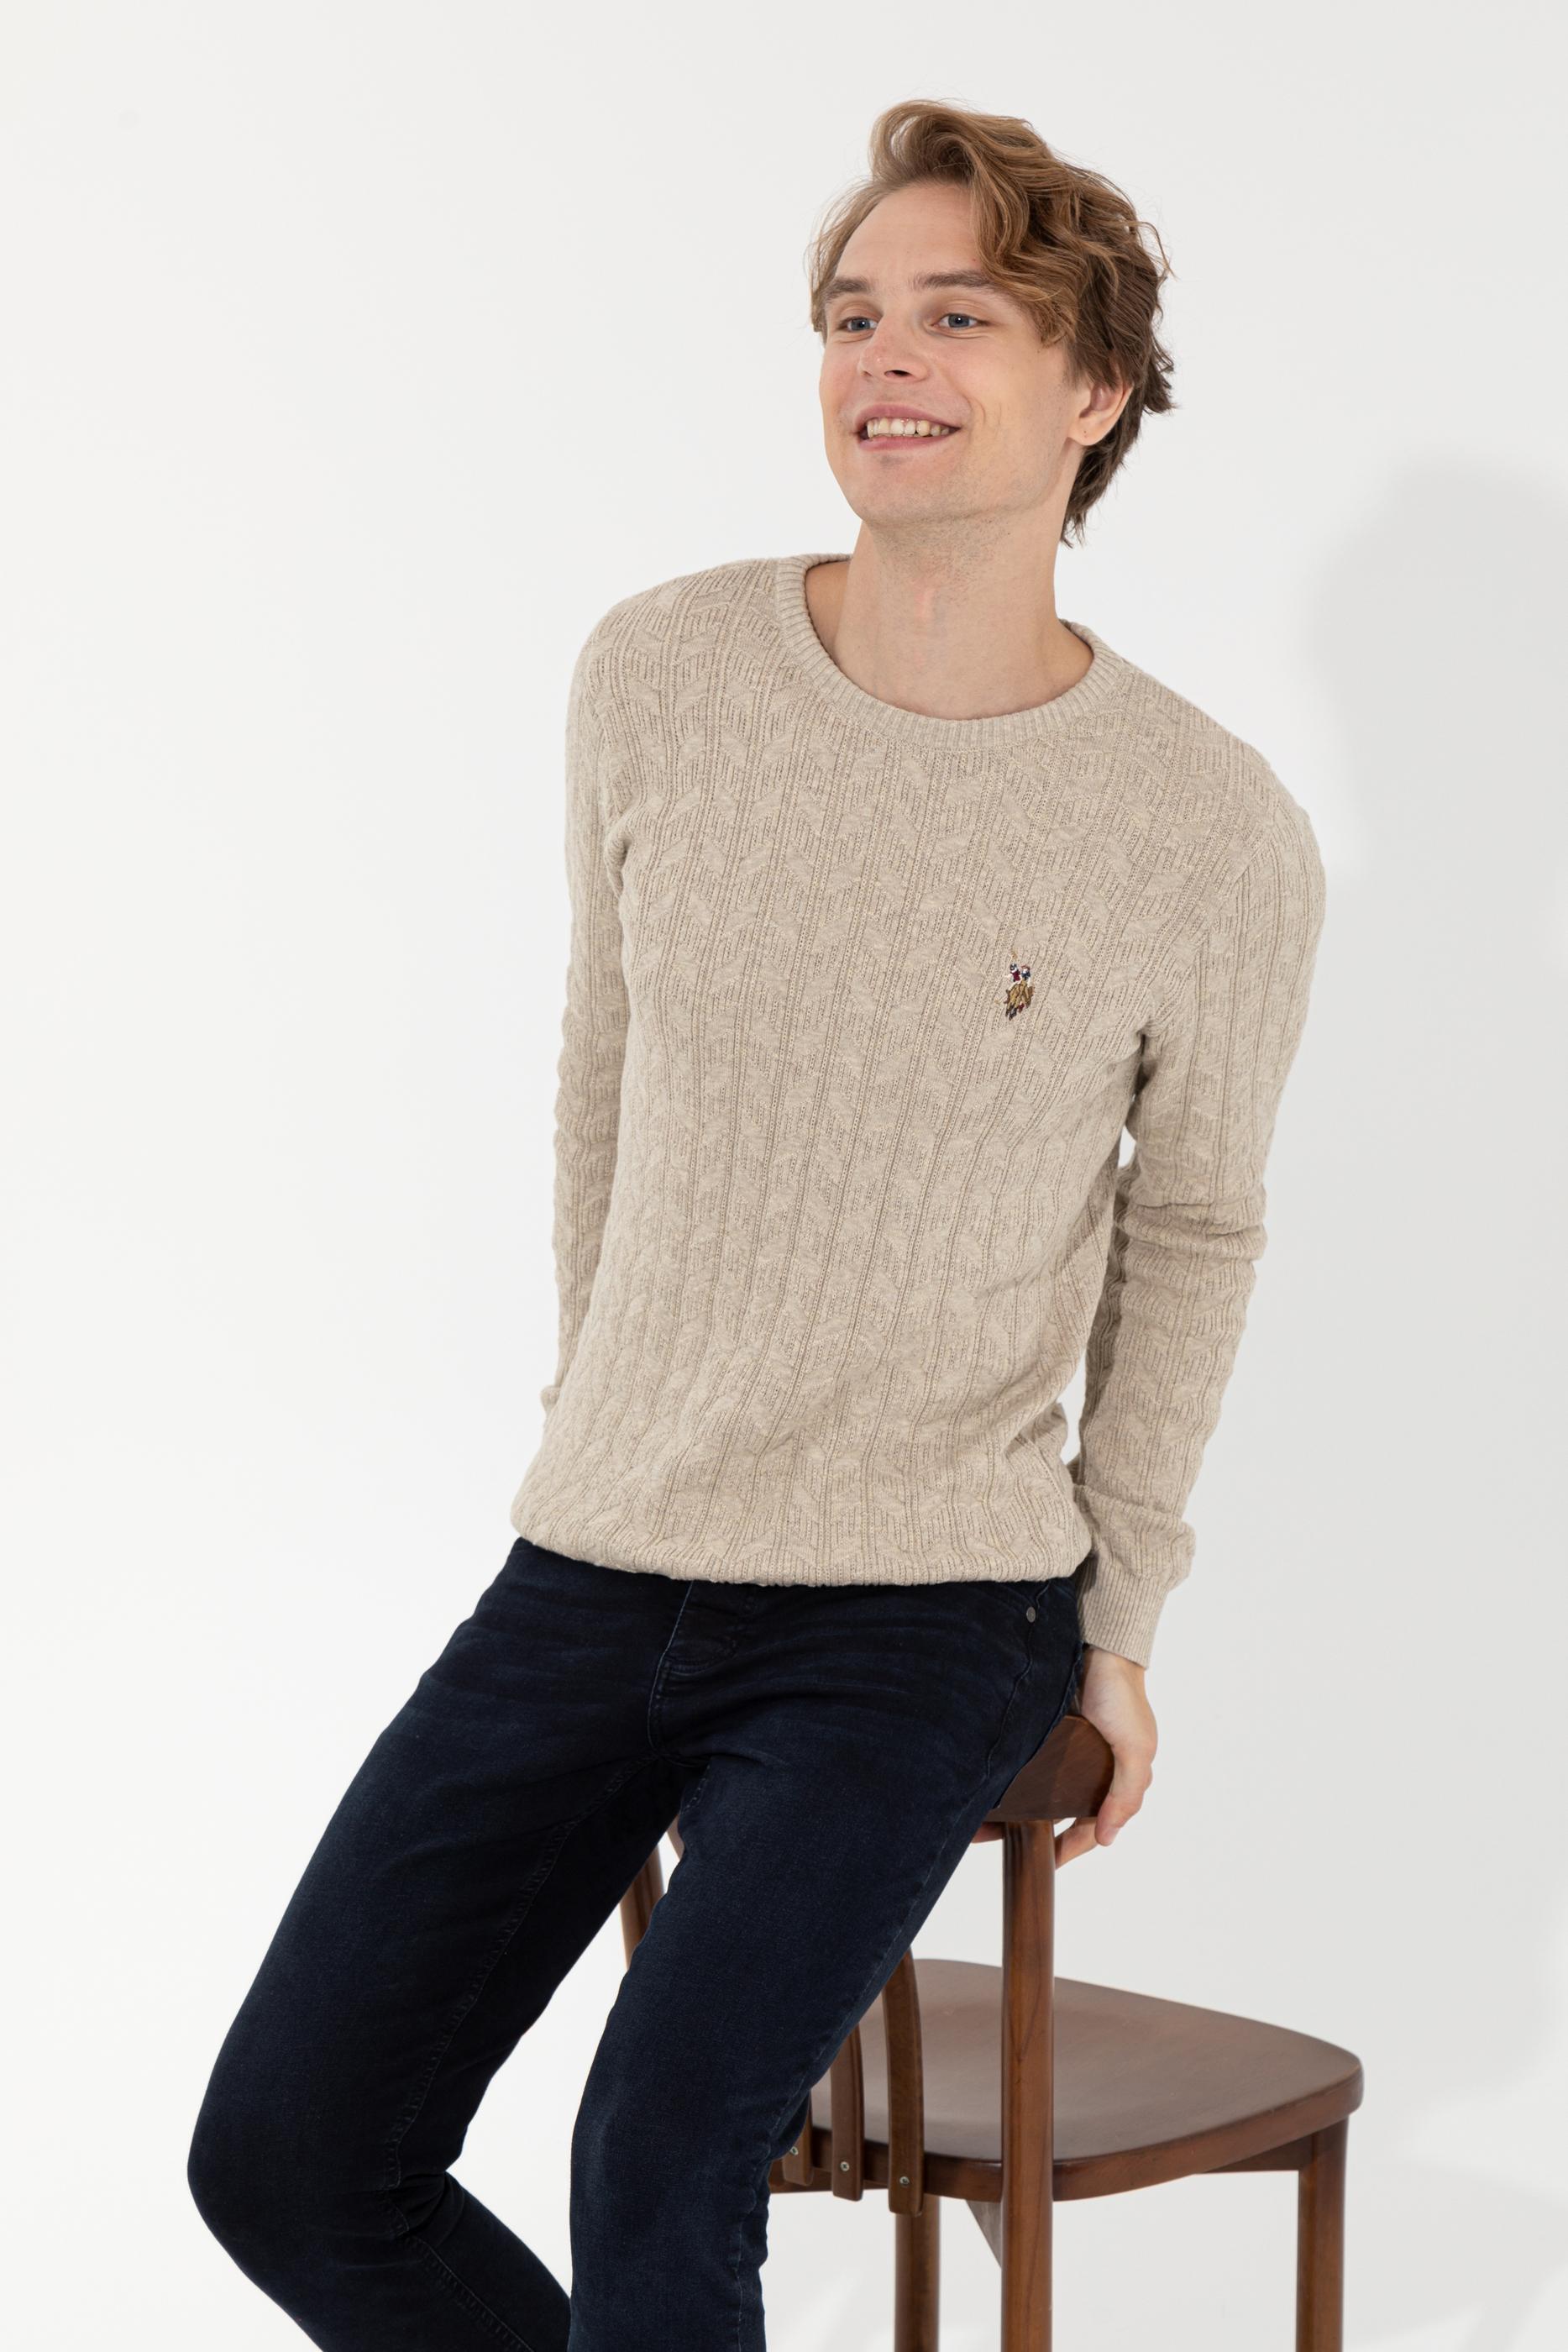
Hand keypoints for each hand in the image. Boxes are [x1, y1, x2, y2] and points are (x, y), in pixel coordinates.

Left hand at [970, 1644, 1156, 1863]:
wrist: (1099, 1646)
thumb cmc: (1123, 1697)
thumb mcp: (1134, 1749)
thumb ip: (1126, 1794)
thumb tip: (1108, 1838)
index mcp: (1113, 1778)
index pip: (1090, 1826)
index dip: (1071, 1847)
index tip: (1049, 1863)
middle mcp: (1086, 1766)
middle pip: (1060, 1812)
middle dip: (1039, 1830)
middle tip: (1010, 1844)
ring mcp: (1063, 1748)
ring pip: (1039, 1790)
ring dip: (1019, 1807)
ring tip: (992, 1822)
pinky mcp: (1041, 1729)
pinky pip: (1024, 1761)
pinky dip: (1010, 1777)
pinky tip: (990, 1786)